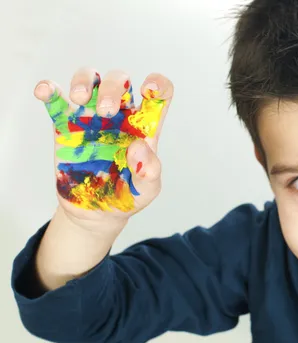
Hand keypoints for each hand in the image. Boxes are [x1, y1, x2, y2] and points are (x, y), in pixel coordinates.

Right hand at [34, 68, 172, 223]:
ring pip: (89, 79)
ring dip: (83, 81)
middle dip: (113, 87)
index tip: (149, 89)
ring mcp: (91, 117)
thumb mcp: (147, 189)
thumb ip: (149, 171)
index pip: (159, 93)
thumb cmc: (128, 196)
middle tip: (106, 112)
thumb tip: (138, 146)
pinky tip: (44, 91)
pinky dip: (48, 90)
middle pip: (119, 80)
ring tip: (78, 99)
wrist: (96, 214)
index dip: (159, 83)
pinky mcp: (65, 126)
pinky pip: (56, 100)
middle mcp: (120, 115)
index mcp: (145, 126)